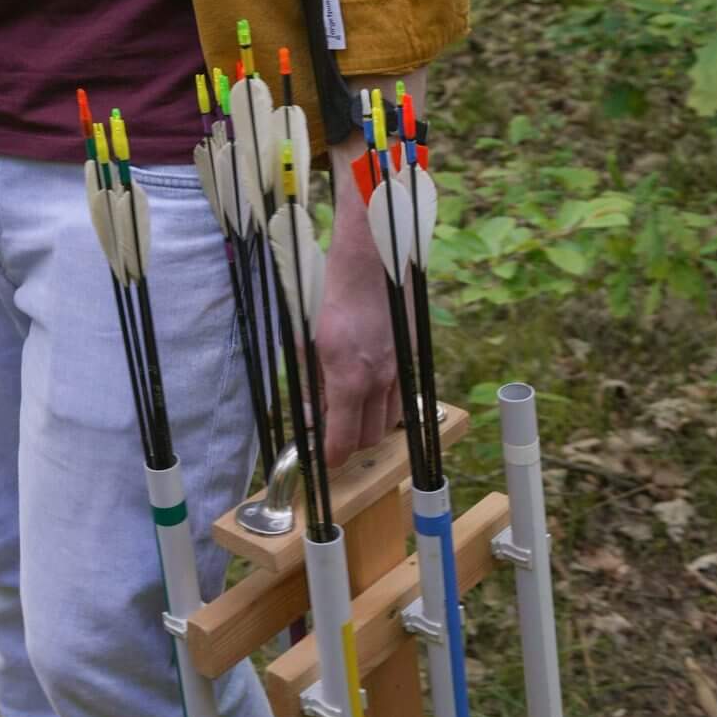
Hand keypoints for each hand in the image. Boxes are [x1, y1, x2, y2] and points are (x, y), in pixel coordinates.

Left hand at [313, 223, 401, 471]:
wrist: (370, 258)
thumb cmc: (330, 293)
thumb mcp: (305, 340)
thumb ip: (310, 383)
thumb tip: (311, 414)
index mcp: (348, 377)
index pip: (343, 440)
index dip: (330, 457)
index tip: (321, 458)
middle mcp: (379, 379)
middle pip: (369, 437)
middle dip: (348, 442)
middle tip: (329, 430)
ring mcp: (400, 369)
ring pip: (389, 421)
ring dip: (369, 424)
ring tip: (347, 408)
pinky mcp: (411, 357)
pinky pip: (402, 397)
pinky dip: (385, 404)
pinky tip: (368, 388)